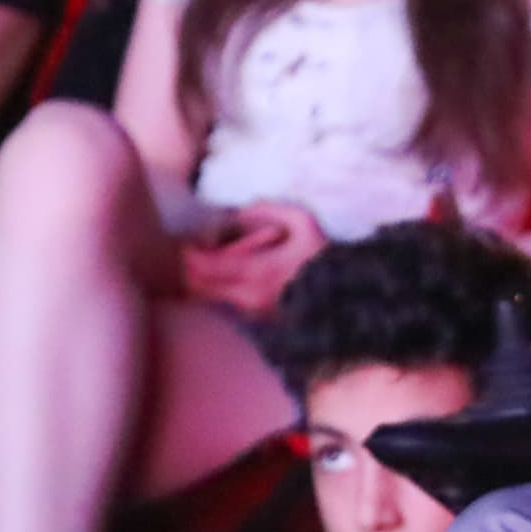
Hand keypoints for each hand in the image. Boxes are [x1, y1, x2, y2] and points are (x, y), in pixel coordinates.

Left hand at [173, 201, 327, 319]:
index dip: (188, 253)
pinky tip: (221, 277)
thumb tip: (238, 213)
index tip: (188, 240)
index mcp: (258, 272)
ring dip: (198, 281)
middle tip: (191, 251)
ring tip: (206, 263)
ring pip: (206, 298)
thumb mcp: (303, 223)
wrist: (343, 300)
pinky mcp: (254, 321)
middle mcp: (248, 297)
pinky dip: (212, 291)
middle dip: (187, 269)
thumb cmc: (323, 258)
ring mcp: (250, 312)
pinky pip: (221, 305)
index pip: (204, 267)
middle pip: (196, 287)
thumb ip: (269, 210)